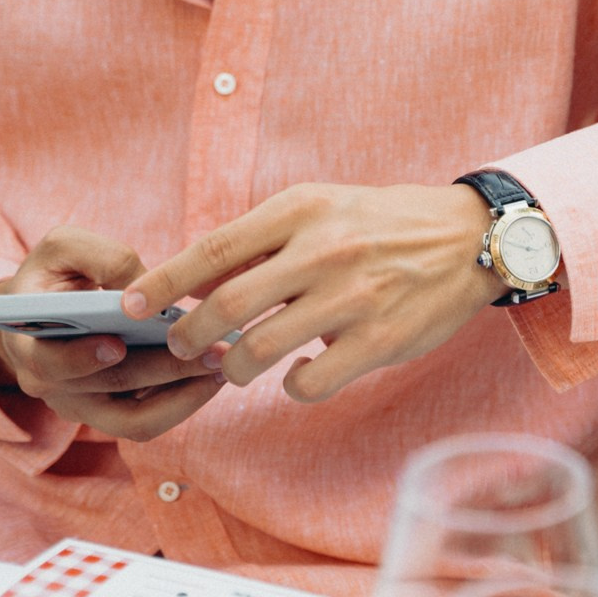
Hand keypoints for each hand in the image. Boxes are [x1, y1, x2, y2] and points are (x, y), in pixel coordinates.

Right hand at [0, 226, 225, 441]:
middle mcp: (50, 386)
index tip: (117, 345)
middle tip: (212, 352)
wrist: (42, 309)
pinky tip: (215, 374)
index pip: (49, 364)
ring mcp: (82, 406)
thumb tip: (144, 282)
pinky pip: (150, 421)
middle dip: (165, 370)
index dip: (81, 359)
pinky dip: (185, 402)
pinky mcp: (111, 414)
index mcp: (26, 343)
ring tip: (223, 367)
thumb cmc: (54, 273)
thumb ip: (101, 257)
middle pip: (111, 388)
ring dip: (184, 398)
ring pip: (136, 422)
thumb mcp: (64, 247)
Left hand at [122, 184, 503, 403]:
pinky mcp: (381, 341)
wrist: (470, 239)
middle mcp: (324, 251)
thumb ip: (263, 242)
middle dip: (190, 336)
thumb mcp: (322, 209)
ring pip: (261, 349)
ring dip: (236, 369)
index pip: (213, 250)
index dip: (162, 282)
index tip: (127, 304)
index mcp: (301, 211)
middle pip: (227, 304)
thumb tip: (194, 283)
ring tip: (239, 368)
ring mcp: (354, 298)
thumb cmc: (381, 226)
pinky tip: (297, 376)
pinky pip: (310, 382)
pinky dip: (291, 386)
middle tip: (183, 348)